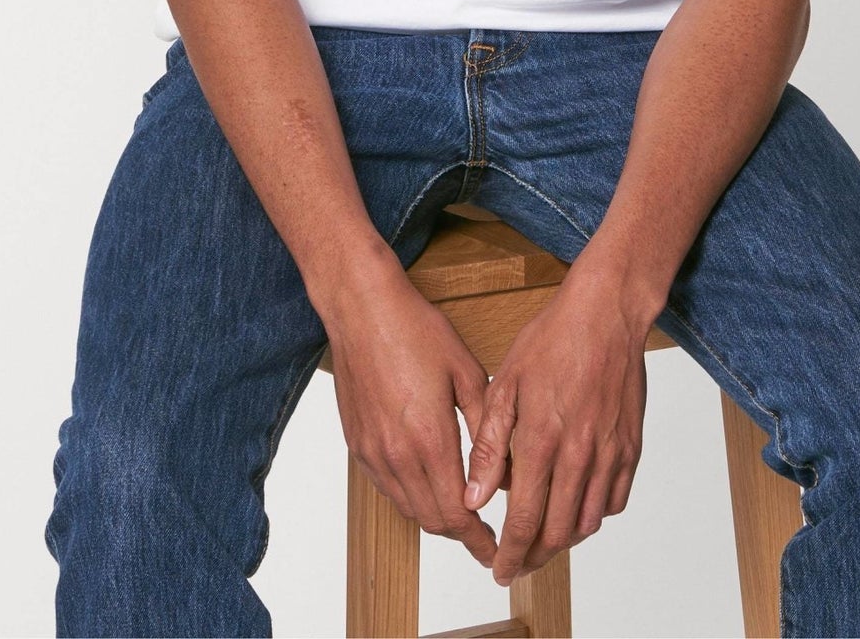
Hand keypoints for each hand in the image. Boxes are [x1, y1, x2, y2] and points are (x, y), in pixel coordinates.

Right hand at [322, 263, 499, 570]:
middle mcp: (397, 454)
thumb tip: (501, 472)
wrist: (362, 309)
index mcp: (429, 438)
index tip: (495, 550)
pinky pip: (387, 488)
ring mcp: (373, 452)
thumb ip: (485, 428)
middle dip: (461, 534)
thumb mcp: (466, 372)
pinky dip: (410, 497)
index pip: (457, 513)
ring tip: (461, 513)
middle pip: (432, 520)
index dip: (478, 539)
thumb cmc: (416, 330)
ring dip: (435, 517)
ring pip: (407, 508)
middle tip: (485, 536)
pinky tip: (427, 484)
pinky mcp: (357, 444)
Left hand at [463, 265, 649, 586]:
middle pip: (559, 532)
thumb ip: (491, 446)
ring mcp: (610, 451)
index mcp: (542, 439)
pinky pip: (616, 499)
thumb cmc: (553, 339)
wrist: (606, 312)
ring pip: (589, 521)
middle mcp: (580, 453)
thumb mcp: (506, 384)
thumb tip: (475, 495)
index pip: (525, 519)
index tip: (500, 570)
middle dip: (535, 556)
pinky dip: (595, 513)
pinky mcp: (631, 444)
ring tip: (545, 537)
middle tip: (519, 562)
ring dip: (566, 539)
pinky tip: (578, 504)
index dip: (511, 553)